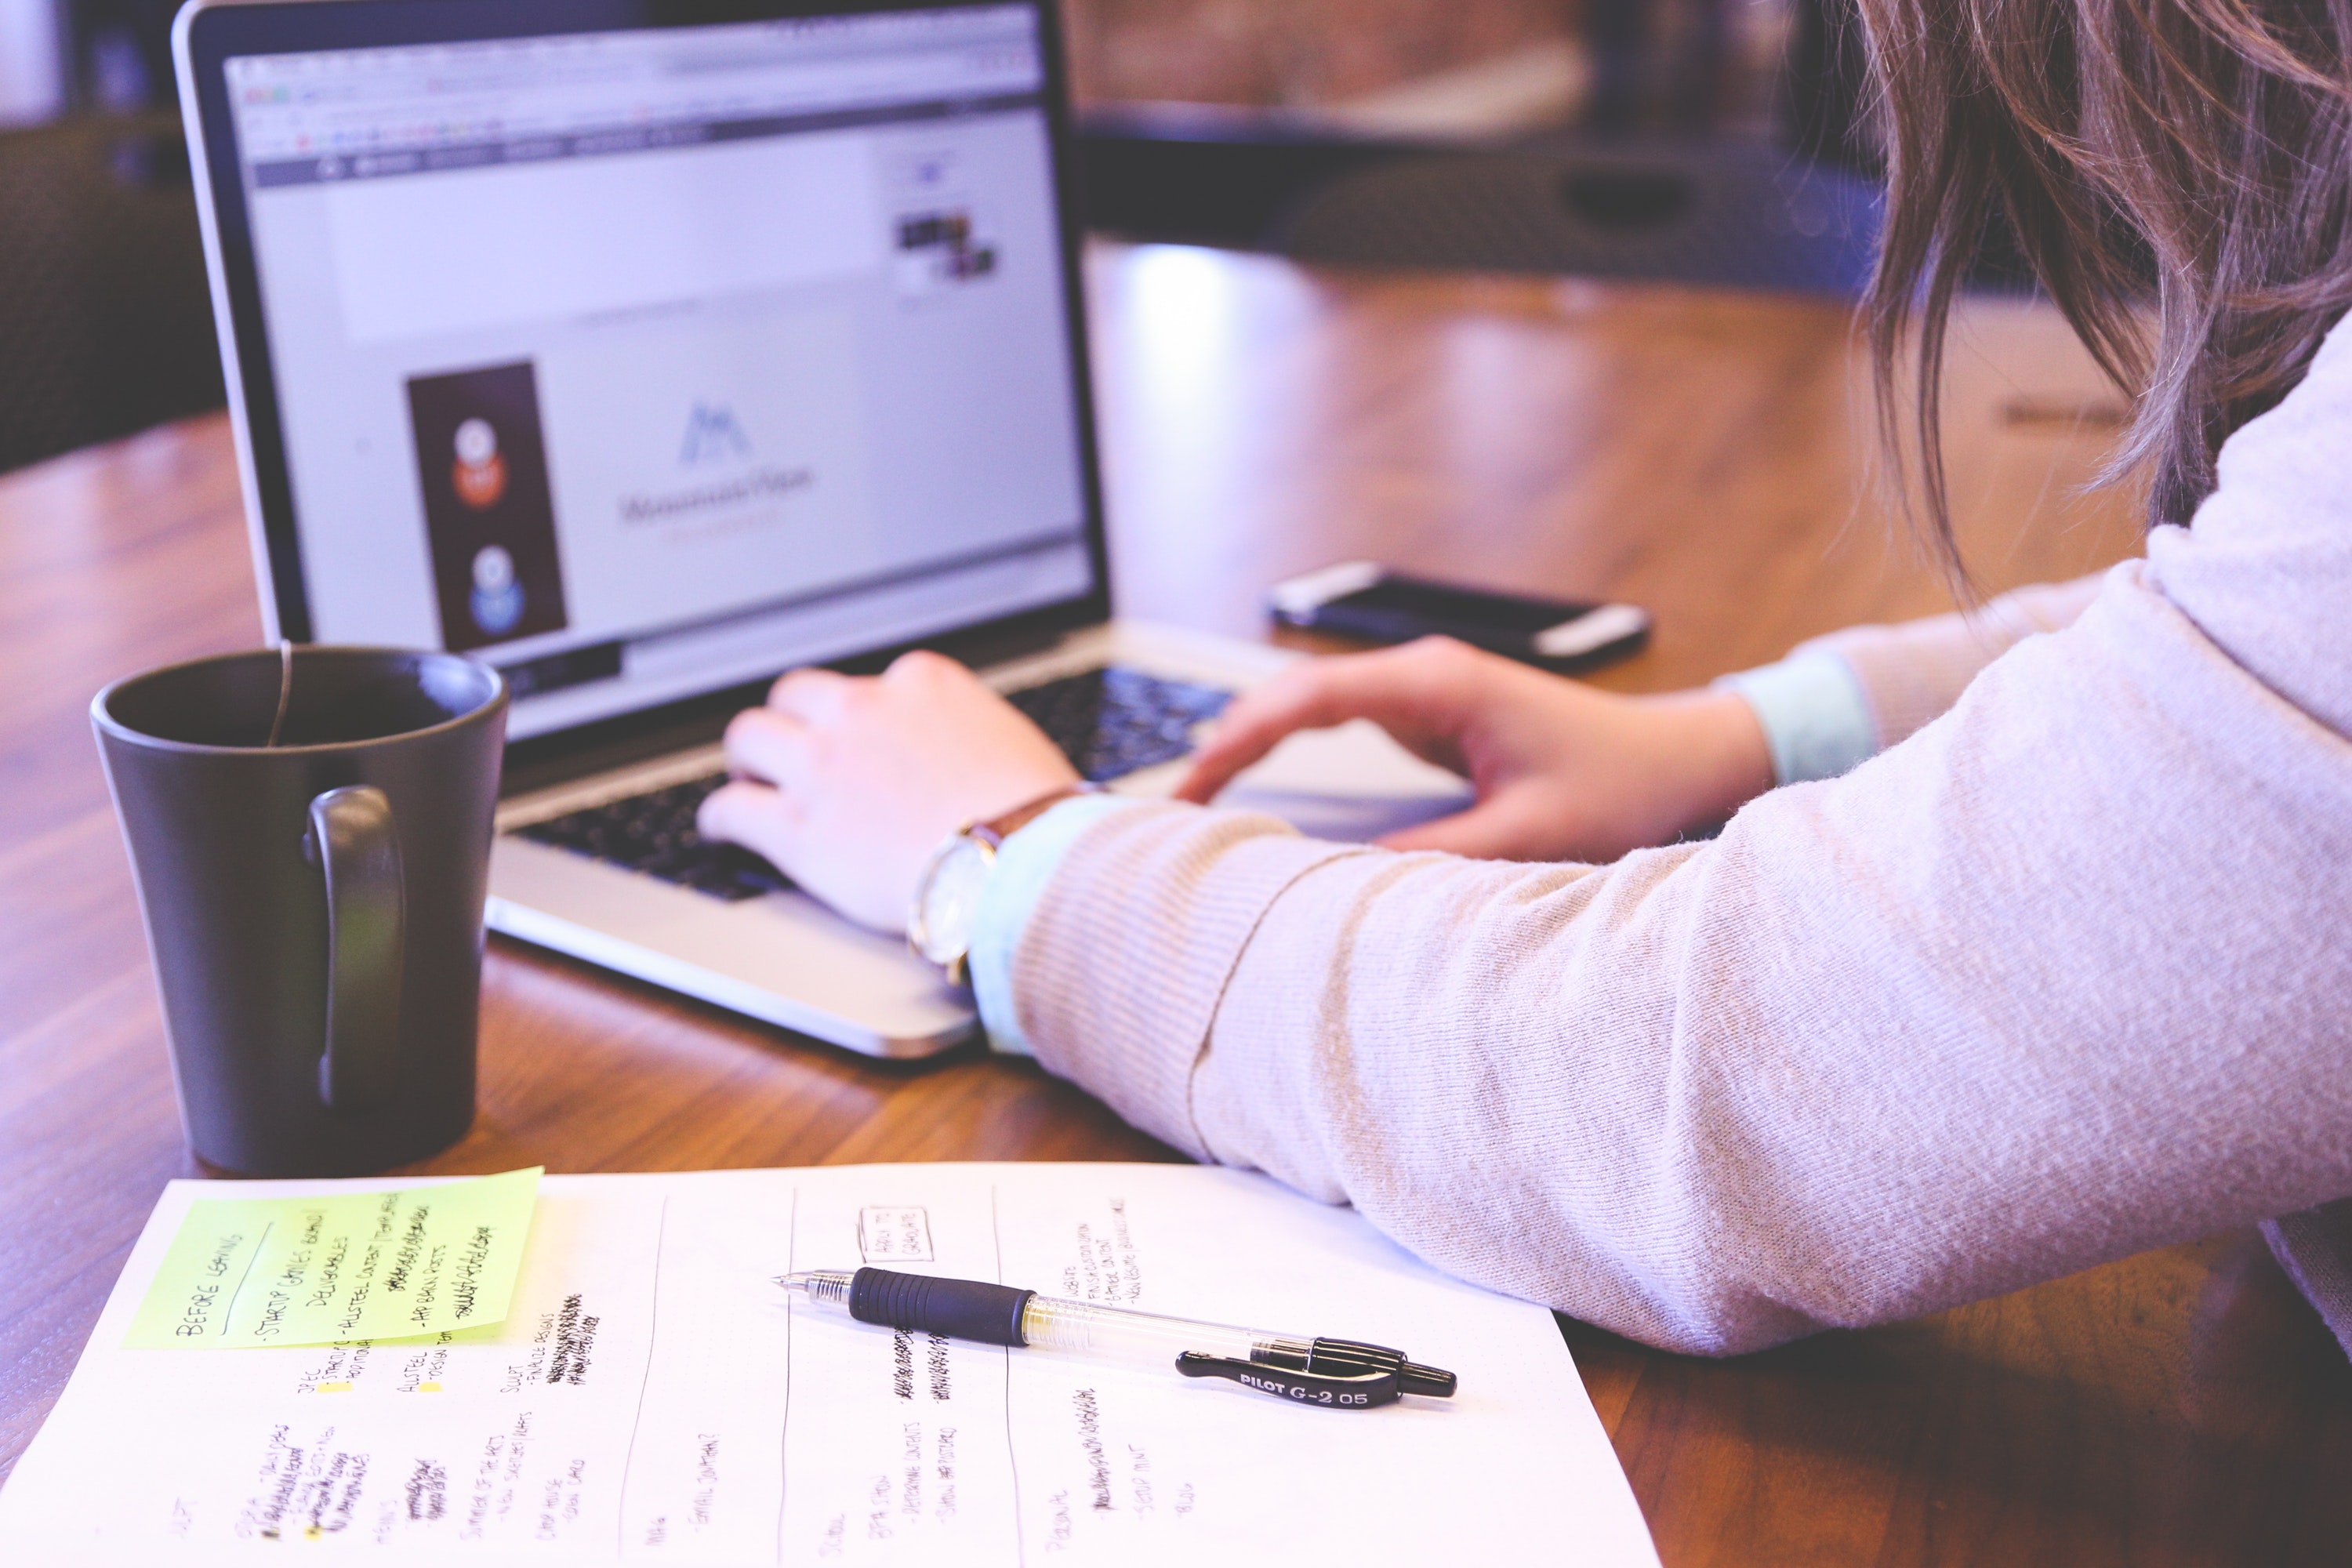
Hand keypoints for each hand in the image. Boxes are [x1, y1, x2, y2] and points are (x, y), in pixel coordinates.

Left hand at [697, 651, 1078, 932]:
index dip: (857, 716)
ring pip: (750, 736)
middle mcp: (863, 710)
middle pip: (796, 694)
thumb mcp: (1010, 741)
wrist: (1022, 864)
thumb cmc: (1037, 816)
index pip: (869, 683)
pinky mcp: (798, 827)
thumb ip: (968, 733)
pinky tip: (722, 829)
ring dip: (748, 758)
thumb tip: (969, 756)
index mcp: (922, 682)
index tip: (856, 737)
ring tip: (749, 780)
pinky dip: (720, 818)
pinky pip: (731, 809)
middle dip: (791, 721)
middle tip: (790, 750)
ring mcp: (824, 766)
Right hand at [1176, 637, 1773, 862]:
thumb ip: (1434, 857)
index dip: (1240, 738)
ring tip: (1196, 804)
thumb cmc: (1621, 785)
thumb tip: (1340, 883)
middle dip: (1228, 743)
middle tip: (1172, 807)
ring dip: (1254, 747)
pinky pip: (1340, 727)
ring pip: (1310, 709)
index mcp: (1438, 684)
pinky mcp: (1432, 717)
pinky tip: (1257, 791)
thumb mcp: (1527, 835)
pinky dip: (1290, 754)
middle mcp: (1423, 676)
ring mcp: (1425, 693)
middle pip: (1293, 696)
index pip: (1309, 698)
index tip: (1191, 785)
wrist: (1679, 759)